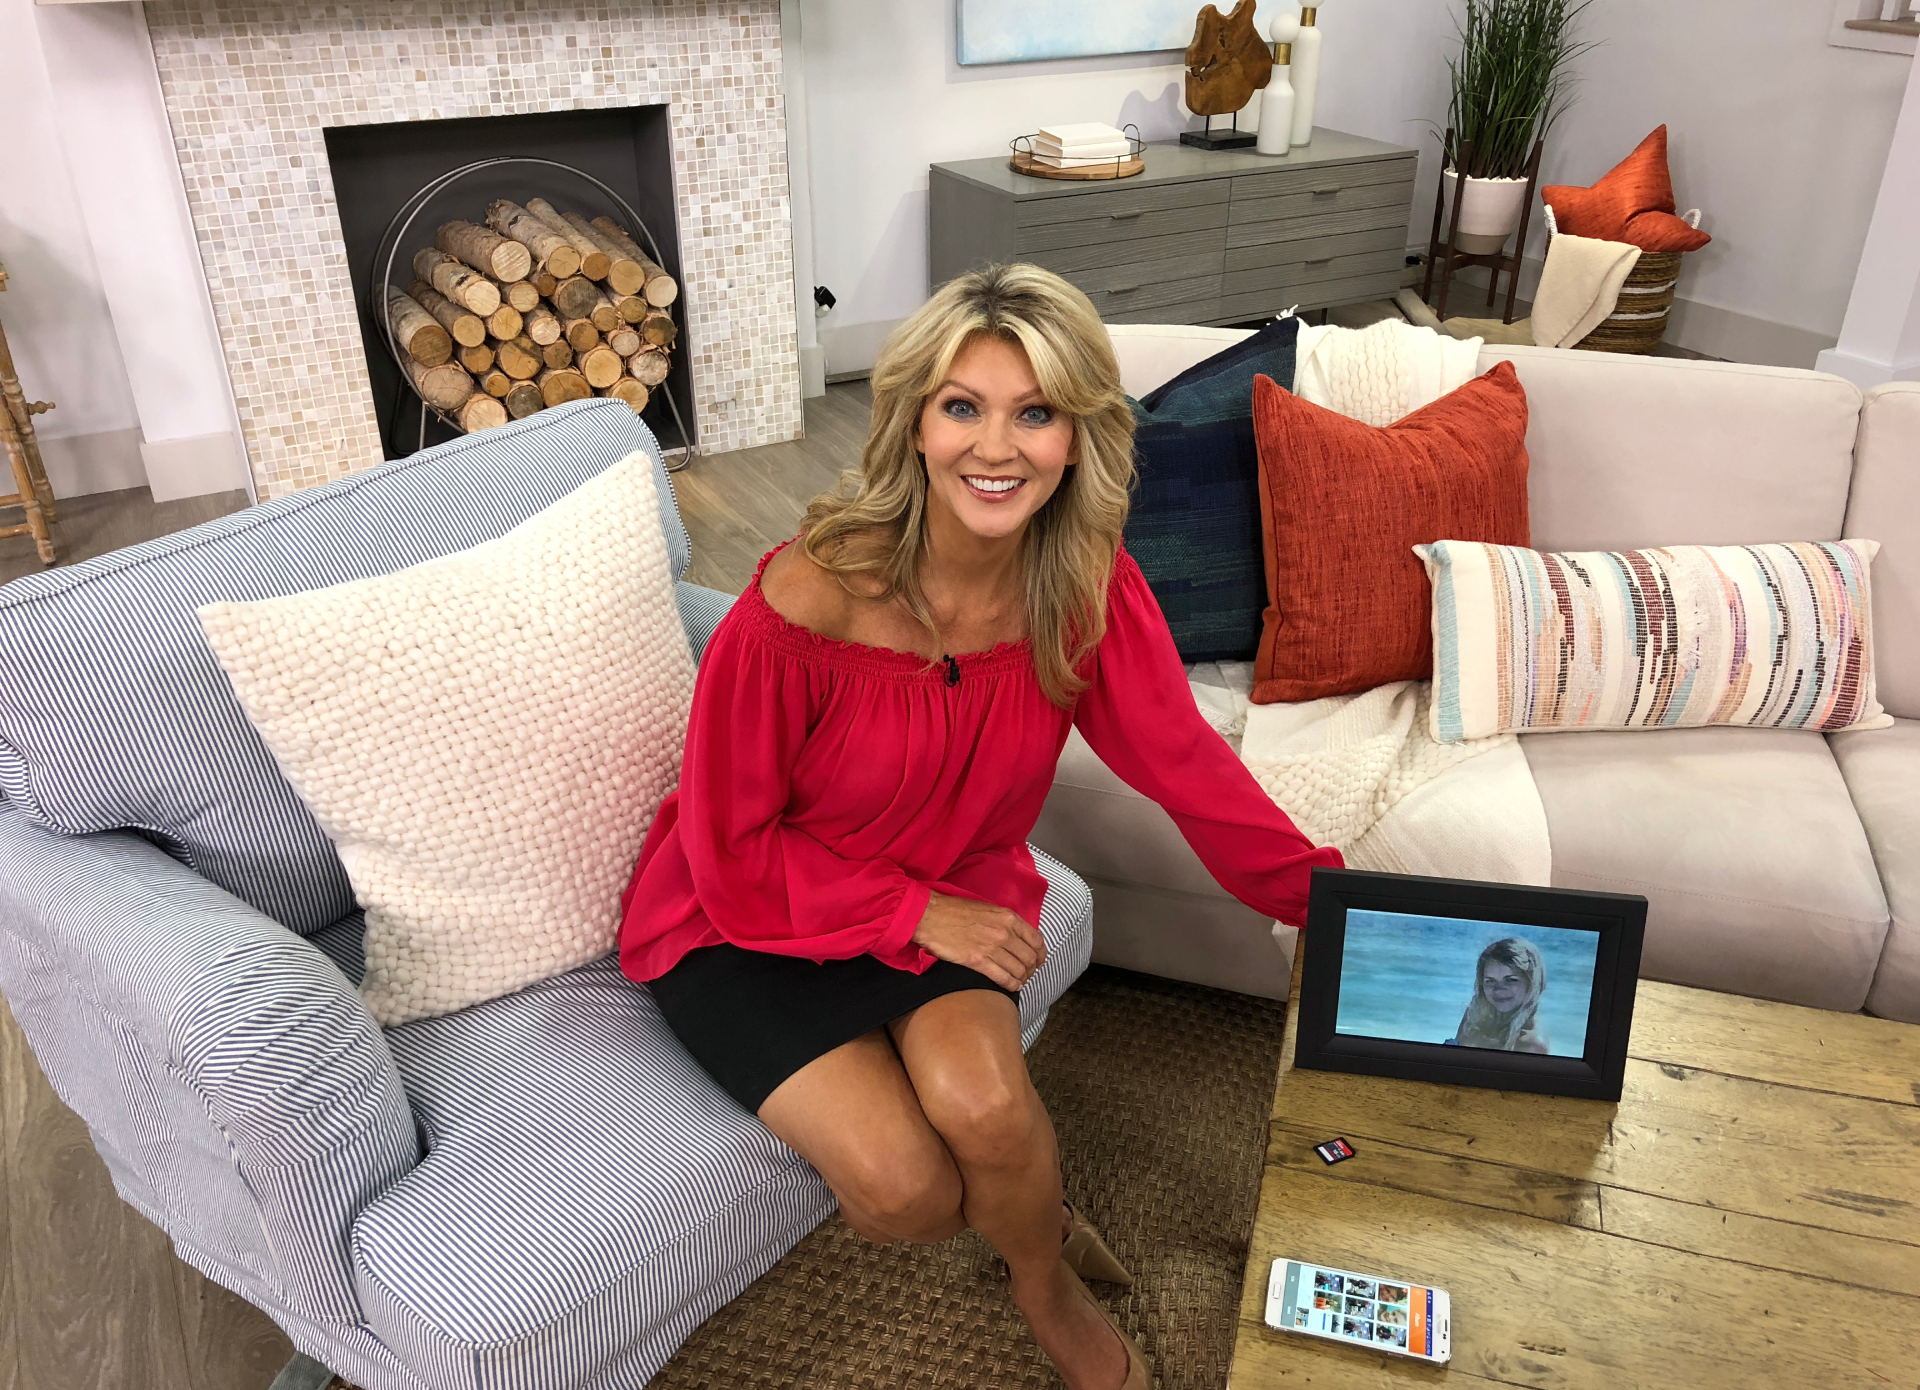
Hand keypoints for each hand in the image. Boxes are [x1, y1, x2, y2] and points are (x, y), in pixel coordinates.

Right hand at [911, 891, 1045, 990]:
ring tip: (1019, 982)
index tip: (1038, 961)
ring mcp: (992, 948)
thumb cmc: (954, 910)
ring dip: (1023, 979)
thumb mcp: (987, 908)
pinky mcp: (978, 961)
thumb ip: (1004, 922)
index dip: (1041, 954)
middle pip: (1030, 958)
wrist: (929, 916)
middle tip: (1028, 974)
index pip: (1036, 940)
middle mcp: (1004, 932)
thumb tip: (1015, 936)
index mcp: (1008, 917)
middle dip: (1032, 969)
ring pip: (1019, 970)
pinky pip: (1003, 978)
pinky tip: (1012, 987)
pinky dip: (1012, 985)